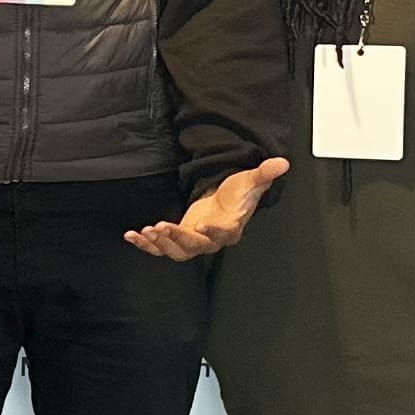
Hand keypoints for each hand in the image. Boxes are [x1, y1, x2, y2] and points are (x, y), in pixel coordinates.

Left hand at [124, 157, 290, 261]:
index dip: (213, 231)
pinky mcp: (179, 238)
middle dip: (177, 238)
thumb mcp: (250, 180)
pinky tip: (130, 236)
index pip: (224, 234)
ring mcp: (193, 241)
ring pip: (176, 251)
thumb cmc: (238, 193)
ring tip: (145, 231)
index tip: (202, 225)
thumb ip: (264, 173)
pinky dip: (146, 244)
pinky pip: (161, 248)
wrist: (225, 201)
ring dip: (160, 244)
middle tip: (160, 226)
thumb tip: (283, 162)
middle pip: (195, 247)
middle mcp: (211, 239)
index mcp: (231, 228)